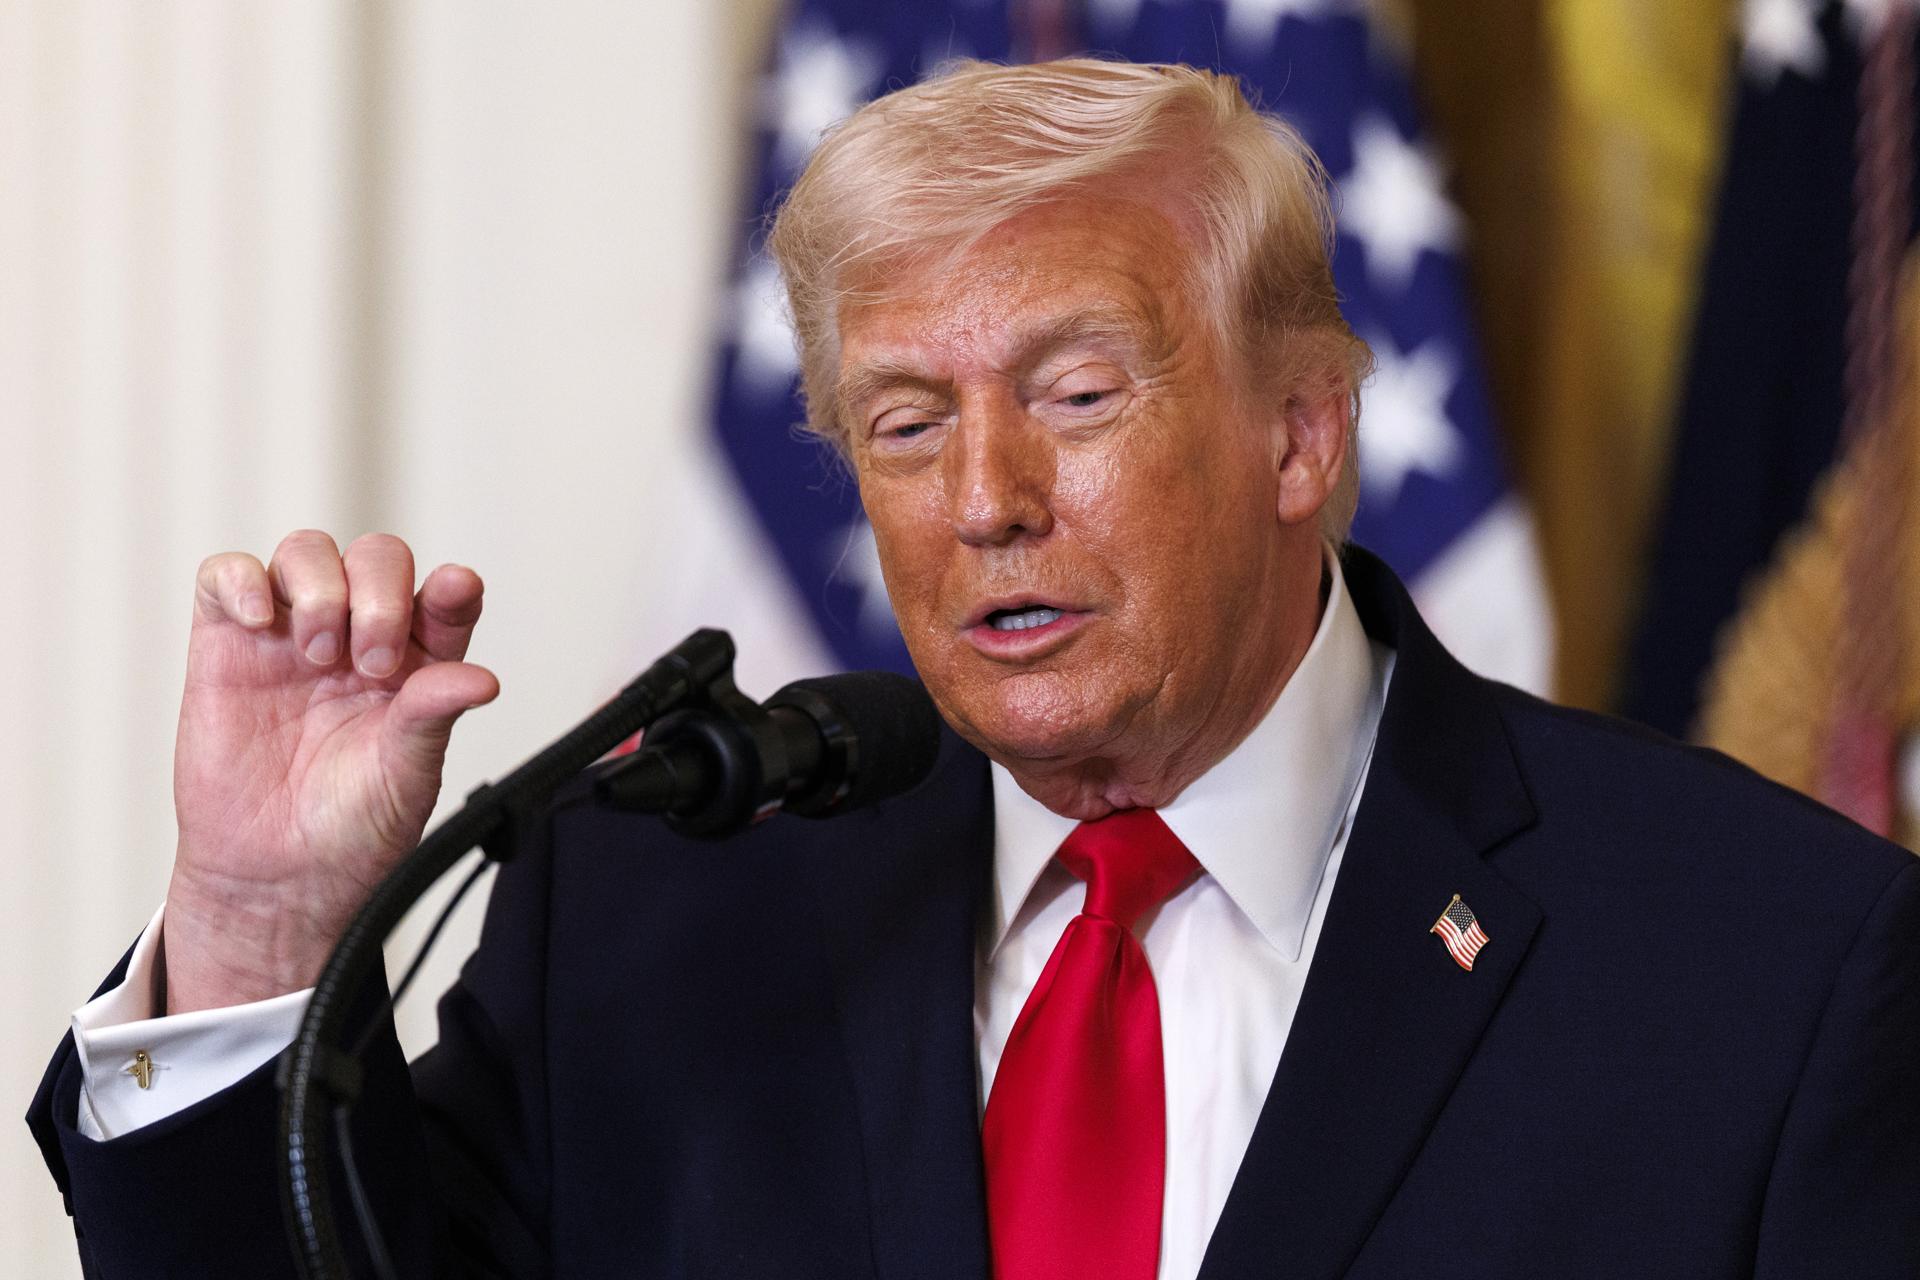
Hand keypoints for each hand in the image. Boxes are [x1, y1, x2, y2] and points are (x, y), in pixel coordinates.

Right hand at [162, 531, 499, 1013]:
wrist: (275, 877)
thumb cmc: (351, 828)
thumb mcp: (407, 775)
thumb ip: (434, 716)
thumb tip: (482, 679)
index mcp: (417, 664)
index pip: (443, 599)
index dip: (452, 588)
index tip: (455, 593)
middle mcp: (358, 637)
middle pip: (376, 559)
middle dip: (379, 593)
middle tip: (370, 661)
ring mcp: (291, 636)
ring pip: (306, 553)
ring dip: (318, 586)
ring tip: (317, 653)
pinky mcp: (226, 646)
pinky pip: (225, 576)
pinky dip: (241, 580)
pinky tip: (258, 620)